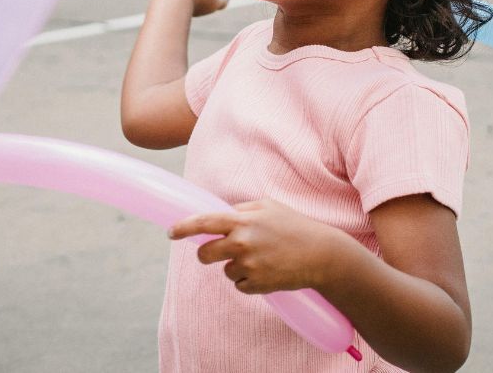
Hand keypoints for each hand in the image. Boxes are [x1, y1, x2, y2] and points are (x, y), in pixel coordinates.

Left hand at [168, 198, 355, 293]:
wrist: (322, 255)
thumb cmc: (295, 226)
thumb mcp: (268, 207)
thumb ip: (241, 210)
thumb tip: (217, 213)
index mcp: (242, 221)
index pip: (204, 222)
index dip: (183, 227)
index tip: (170, 232)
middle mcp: (242, 243)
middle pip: (204, 255)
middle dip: (206, 255)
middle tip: (214, 253)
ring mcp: (249, 266)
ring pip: (225, 271)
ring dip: (235, 267)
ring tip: (261, 259)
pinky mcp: (256, 285)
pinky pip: (239, 285)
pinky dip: (248, 280)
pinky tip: (267, 271)